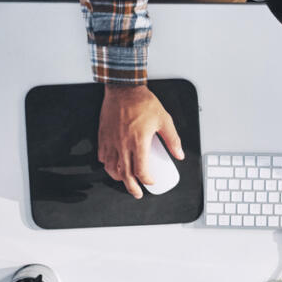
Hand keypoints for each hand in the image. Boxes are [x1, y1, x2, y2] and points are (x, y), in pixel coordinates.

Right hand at [99, 84, 183, 198]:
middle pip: (125, 174)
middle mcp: (123, 144)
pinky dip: (107, 164)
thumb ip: (172, 139)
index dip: (146, 180)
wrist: (124, 89)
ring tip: (124, 181)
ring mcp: (111, 141)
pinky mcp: (103, 136)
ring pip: (111, 167)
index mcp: (138, 141)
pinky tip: (112, 164)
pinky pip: (103, 155)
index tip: (151, 181)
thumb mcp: (164, 120)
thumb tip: (179, 154)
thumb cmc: (142, 102)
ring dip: (118, 178)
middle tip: (137, 193)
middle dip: (131, 187)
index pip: (141, 170)